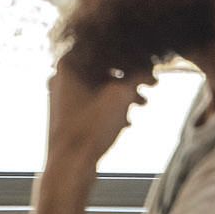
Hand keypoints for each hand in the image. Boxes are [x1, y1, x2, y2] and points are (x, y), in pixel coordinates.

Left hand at [44, 58, 153, 175]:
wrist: (69, 166)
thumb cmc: (90, 128)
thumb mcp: (120, 96)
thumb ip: (137, 76)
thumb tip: (149, 68)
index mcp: (69, 63)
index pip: (105, 47)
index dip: (131, 55)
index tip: (148, 65)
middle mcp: (62, 76)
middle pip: (104, 67)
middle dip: (130, 77)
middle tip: (151, 84)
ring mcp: (63, 96)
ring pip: (100, 86)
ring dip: (124, 93)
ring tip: (143, 104)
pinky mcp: (68, 114)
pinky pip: (94, 102)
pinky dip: (111, 107)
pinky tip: (127, 121)